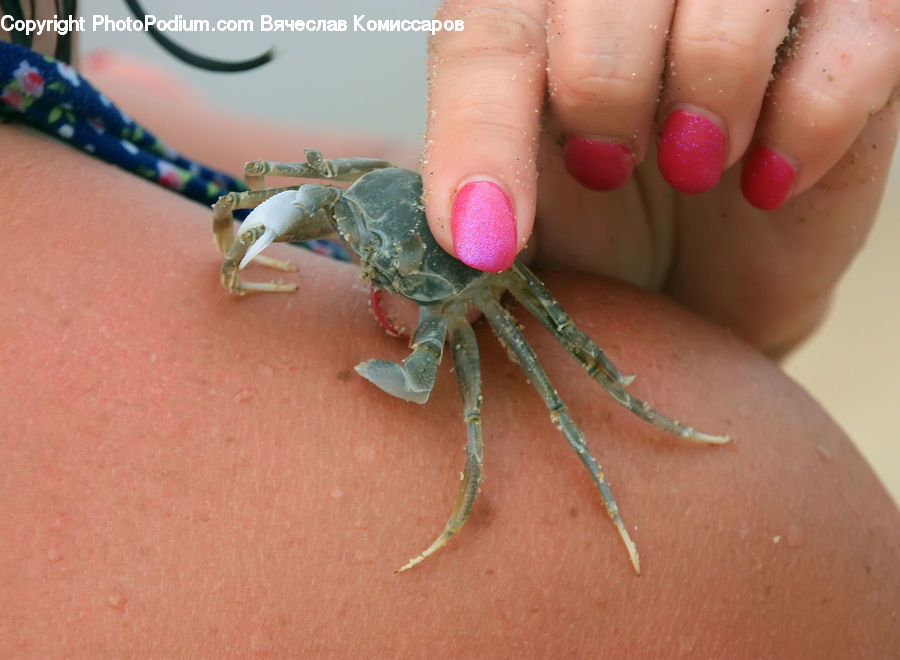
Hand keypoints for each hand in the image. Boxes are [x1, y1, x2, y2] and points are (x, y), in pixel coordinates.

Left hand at [422, 0, 899, 355]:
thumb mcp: (527, 229)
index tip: (484, 242)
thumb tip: (411, 285)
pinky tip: (768, 180)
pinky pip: (856, 40)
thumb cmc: (604, 236)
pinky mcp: (859, 27)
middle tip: (614, 168)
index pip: (490, 35)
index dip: (481, 135)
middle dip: (605, 93)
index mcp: (537, 16)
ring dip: (707, 98)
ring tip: (695, 165)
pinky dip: (806, 123)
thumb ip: (467, 225)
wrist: (706, 272)